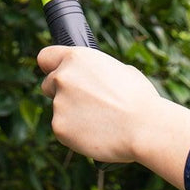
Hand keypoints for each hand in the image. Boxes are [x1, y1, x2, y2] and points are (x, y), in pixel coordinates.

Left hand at [38, 47, 189, 189]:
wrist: (144, 127)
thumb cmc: (139, 98)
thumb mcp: (119, 70)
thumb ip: (95, 72)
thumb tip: (92, 79)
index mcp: (77, 58)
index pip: (45, 57)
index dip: (51, 66)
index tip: (55, 74)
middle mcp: (62, 77)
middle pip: (48, 85)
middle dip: (61, 93)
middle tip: (84, 103)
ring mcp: (58, 103)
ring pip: (59, 109)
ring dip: (72, 114)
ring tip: (100, 120)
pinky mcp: (58, 127)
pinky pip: (63, 129)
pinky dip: (74, 132)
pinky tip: (95, 132)